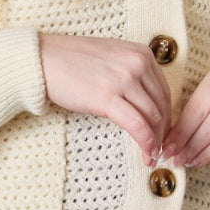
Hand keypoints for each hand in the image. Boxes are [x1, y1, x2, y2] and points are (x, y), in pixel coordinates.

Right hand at [39, 33, 171, 165]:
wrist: (43, 59)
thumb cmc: (71, 60)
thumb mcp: (112, 57)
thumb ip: (131, 72)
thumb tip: (144, 102)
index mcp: (141, 53)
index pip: (164, 91)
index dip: (166, 116)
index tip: (162, 132)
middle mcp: (137, 64)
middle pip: (161, 105)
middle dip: (163, 131)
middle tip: (160, 148)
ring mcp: (124, 80)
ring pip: (153, 117)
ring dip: (155, 141)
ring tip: (152, 156)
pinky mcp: (108, 98)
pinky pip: (137, 125)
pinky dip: (145, 142)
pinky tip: (146, 154)